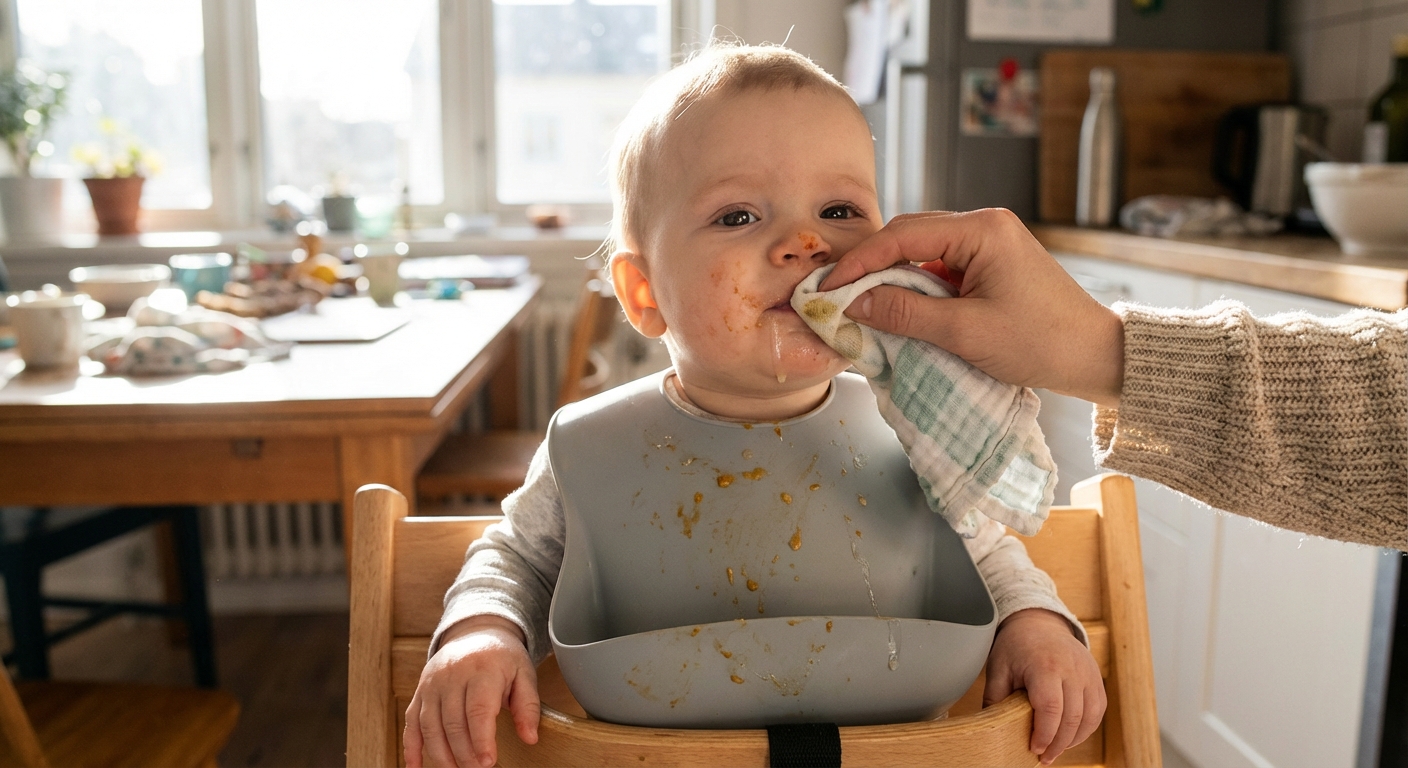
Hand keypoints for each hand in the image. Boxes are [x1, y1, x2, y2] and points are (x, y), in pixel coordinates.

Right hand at [404, 615, 539, 767]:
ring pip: (430, 725)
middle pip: (453, 722)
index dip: (481, 740)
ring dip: (440, 755)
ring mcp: (432, 684)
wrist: (475, 632)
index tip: (488, 762)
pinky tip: (416, 766)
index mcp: (482, 669)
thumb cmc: (502, 657)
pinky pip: (411, 722)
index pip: (478, 710)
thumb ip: (528, 706)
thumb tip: (530, 738)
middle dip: (464, 753)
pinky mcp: (420, 691)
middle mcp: (452, 675)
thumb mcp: (524, 674)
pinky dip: (411, 747)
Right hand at [819, 210, 1124, 406]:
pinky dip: (914, 285)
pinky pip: (939, 266)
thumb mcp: (964, 332)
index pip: (902, 235)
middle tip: (835, 293)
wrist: (1094, 355)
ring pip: (922, 250)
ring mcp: (989, 242)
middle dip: (870, 265)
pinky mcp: (990, 263)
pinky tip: (896, 306)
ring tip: (859, 302)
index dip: (860, 261)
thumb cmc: (1040, 342)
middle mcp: (985, 224)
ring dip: (891, 276)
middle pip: (909, 235)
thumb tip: (855, 303)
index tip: (828, 286)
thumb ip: (906, 313)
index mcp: (982, 229)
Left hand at [985, 608, 1105, 764]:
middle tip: (1044, 758)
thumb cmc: (1016, 646)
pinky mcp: (1096, 678)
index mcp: (1045, 666)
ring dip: (1074, 739)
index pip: (1051, 708)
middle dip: (1058, 744)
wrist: (1039, 622)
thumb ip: (995, 698)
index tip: (1034, 748)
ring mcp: (1088, 673)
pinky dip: (1086, 728)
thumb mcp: (998, 668)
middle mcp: (1072, 669)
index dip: (1044, 734)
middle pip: (1072, 717)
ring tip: (1056, 750)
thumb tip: (990, 729)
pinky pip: (1098, 710)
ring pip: (1090, 716)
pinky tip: (1070, 736)